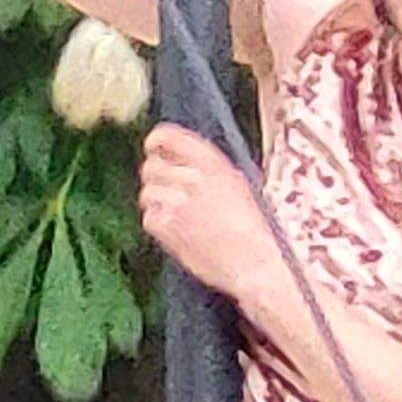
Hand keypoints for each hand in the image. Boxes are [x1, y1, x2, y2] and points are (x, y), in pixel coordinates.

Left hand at [137, 123, 284, 304]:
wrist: (253, 264)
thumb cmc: (252, 230)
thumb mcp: (237, 186)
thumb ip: (209, 170)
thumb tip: (181, 162)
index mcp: (213, 163)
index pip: (168, 137)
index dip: (156, 141)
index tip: (153, 147)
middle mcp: (193, 179)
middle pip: (152, 166)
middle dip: (156, 177)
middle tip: (167, 190)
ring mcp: (178, 203)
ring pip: (147, 193)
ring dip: (157, 203)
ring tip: (176, 215)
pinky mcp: (167, 228)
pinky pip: (149, 218)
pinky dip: (158, 225)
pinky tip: (177, 232)